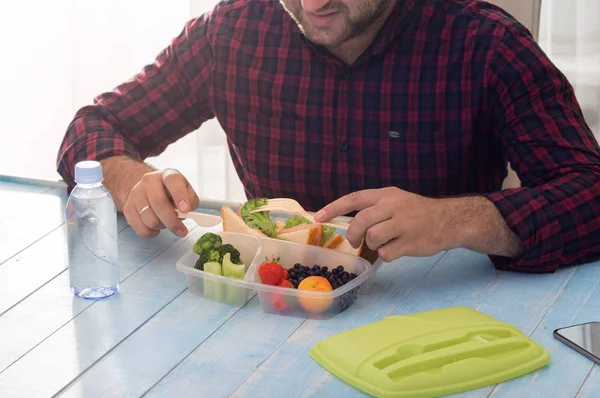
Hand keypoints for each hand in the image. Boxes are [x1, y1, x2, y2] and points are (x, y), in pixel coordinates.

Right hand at [122, 168, 198, 237]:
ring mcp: (136, 193)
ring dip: (162, 226)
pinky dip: (152, 232)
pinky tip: (156, 226)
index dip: (179, 195)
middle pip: (158, 203)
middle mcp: (149, 181)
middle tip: (181, 231)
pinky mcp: (128, 207)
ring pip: (150, 219)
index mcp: (167, 174)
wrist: (149, 190)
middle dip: (172, 221)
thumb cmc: (172, 193)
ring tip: (166, 222)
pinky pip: (141, 229)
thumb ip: (190, 201)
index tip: (185, 210)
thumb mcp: (187, 192)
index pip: (172, 181)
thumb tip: (187, 212)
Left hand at [314, 187, 448, 261]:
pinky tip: (397, 249)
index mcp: (386, 194)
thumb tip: (349, 224)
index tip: (318, 217)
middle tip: (355, 241)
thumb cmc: (417, 212)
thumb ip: (374, 208)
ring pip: (372, 238)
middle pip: (361, 221)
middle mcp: (393, 206)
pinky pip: (387, 254)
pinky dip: (387, 255)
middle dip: (353, 235)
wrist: (449, 220)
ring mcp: (403, 224)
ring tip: (384, 243)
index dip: (334, 208)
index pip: (355, 198)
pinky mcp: (410, 242)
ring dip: (373, 245)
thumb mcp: (396, 200)